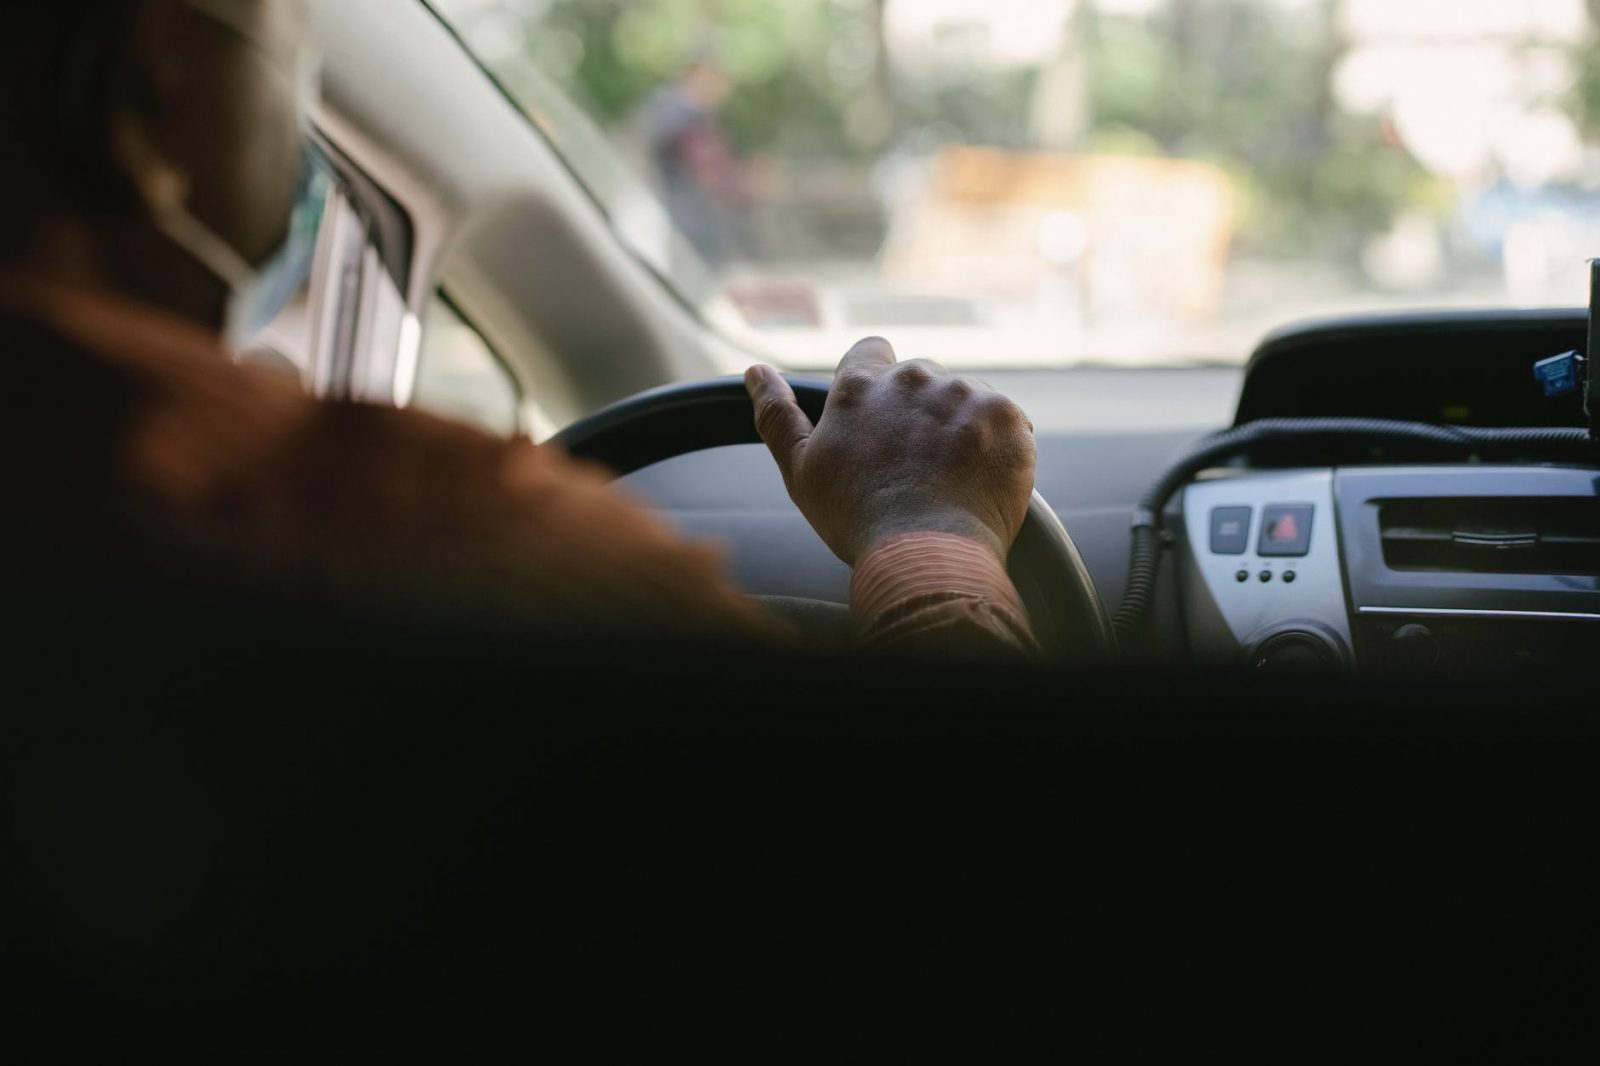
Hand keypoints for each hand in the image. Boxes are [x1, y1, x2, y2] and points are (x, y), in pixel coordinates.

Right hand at [745, 337, 1035, 566]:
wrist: (925, 555)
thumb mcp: (800, 470)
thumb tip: (755, 371)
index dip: (878, 382)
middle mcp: (912, 378)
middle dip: (922, 411)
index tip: (883, 419)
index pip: (871, 351)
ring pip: (966, 398)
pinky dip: (999, 445)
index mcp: (860, 386)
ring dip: (962, 427)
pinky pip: (1006, 419)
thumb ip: (776, 415)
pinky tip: (982, 479)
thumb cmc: (858, 520)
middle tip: (918, 465)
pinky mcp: (1004, 415)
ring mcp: (963, 393)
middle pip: (922, 377)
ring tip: (952, 478)